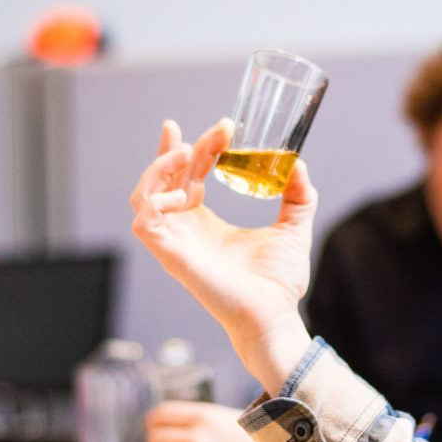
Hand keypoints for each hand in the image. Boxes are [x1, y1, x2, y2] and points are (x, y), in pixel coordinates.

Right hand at [130, 119, 315, 391]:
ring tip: (188, 151)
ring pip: (143, 195)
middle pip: (165, 177)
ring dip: (160, 167)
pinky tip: (183, 192)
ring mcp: (175, 242)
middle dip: (183, 147)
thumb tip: (297, 164)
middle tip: (219, 132)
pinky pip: (144, 221)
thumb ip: (298, 196)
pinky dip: (155, 199)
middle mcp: (185, 230)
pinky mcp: (170, 255)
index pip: (182, 177)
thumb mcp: (292, 227)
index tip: (213, 127)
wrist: (274, 313)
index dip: (186, 148)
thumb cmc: (277, 283)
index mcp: (204, 223)